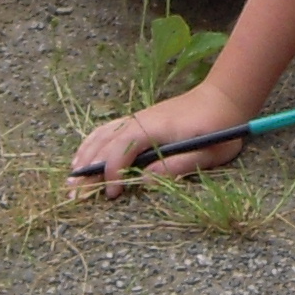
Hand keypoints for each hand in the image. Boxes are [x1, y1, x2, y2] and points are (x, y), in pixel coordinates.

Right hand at [70, 85, 246, 188]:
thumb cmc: (220, 128)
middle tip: (74, 196)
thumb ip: (178, 166)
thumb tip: (146, 181)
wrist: (222, 98)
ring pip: (101, 136)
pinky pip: (106, 130)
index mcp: (155, 127)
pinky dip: (91, 144)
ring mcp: (136, 119)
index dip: (112, 172)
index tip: (111, 194)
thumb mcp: (208, 152)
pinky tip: (82, 157)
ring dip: (84, 157)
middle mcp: (139, 120)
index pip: (122, 149)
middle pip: (104, 144)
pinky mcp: (137, 121)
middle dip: (88, 171)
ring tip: (71, 181)